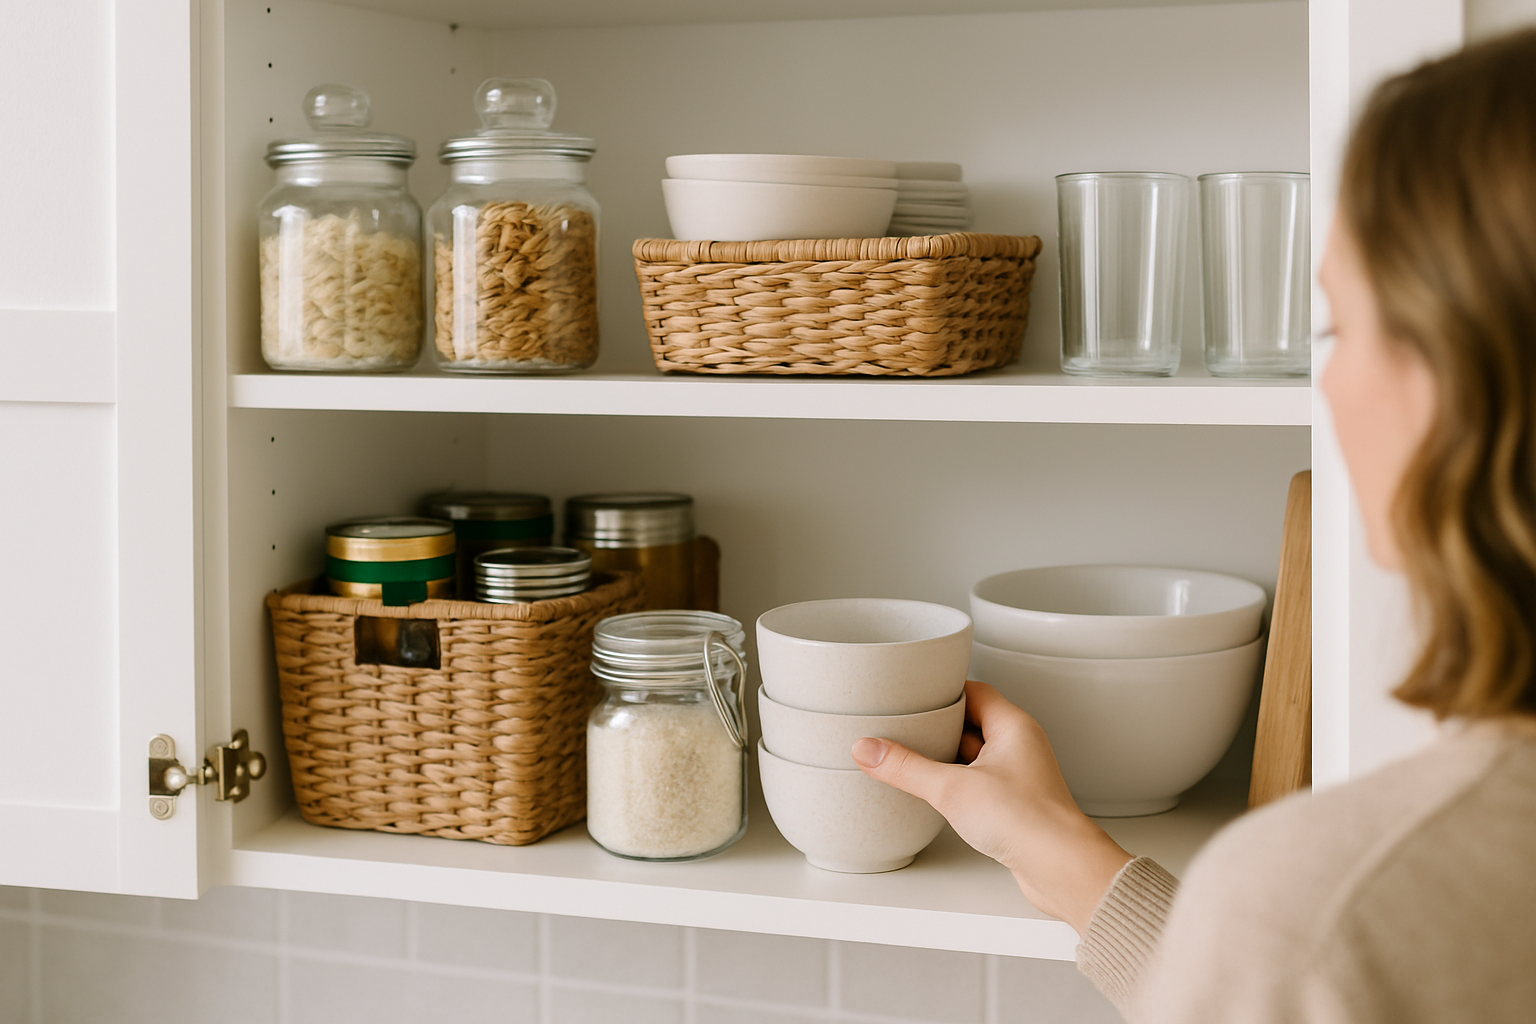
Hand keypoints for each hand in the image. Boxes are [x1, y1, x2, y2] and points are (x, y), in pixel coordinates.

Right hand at [851, 680, 1131, 934]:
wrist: (1061, 868)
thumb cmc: (1027, 820)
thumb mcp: (952, 788)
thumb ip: (907, 768)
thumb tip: (869, 749)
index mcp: (1013, 726)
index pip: (974, 691)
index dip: (944, 690)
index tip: (915, 691)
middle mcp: (1019, 746)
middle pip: (971, 722)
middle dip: (938, 725)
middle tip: (904, 724)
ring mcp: (1017, 776)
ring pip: (973, 756)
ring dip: (946, 757)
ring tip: (910, 756)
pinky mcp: (1014, 805)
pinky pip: (978, 783)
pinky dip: (955, 783)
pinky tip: (934, 792)